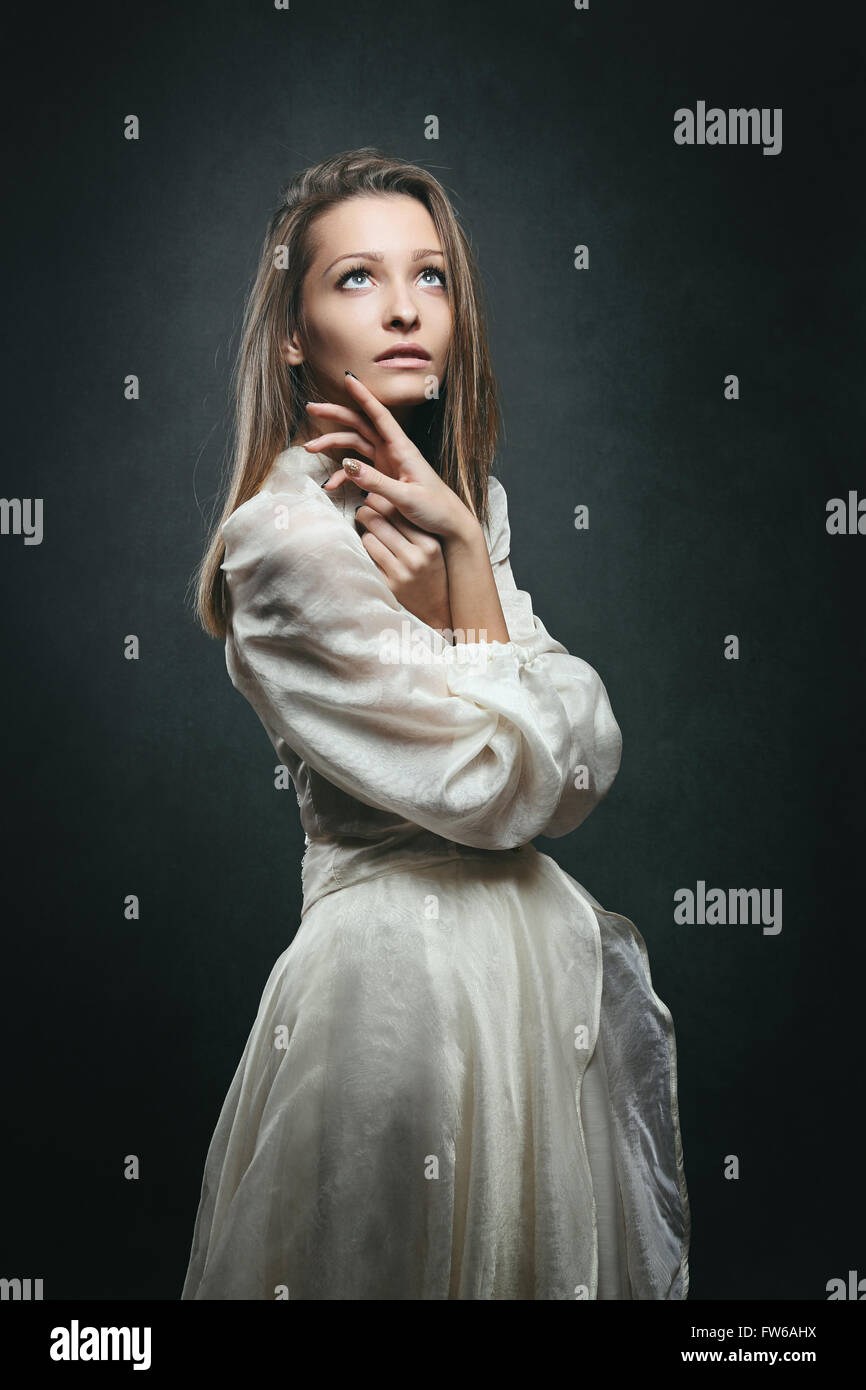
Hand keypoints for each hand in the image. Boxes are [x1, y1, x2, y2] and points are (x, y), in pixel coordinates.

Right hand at [303, 372, 477, 541]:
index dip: (363, 396)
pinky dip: (341, 476)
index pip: (379, 416)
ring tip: (309, 448)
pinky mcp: (382, 477)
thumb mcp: (407, 498)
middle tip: (311, 409)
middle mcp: (393, 450)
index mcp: (403, 449)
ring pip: (354, 444)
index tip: (348, 379)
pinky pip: (356, 471)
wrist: (449, 525)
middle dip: (336, 415)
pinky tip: (330, 486)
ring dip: (332, 444)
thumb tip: (348, 465)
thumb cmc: (435, 508)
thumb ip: (377, 482)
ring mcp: (386, 463)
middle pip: (360, 424)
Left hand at [354, 492, 452, 633]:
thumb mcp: (432, 550)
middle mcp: (416, 558)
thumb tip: (385, 501)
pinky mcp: (388, 586)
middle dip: (366, 512)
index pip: (398, 513)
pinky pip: (367, 558)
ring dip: (366, 533)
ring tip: (368, 531)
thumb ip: (414, 528)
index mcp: (429, 545)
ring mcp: (401, 573)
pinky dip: (366, 551)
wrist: (437, 611)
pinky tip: (371, 550)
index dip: (382, 502)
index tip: (375, 499)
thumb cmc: (432, 573)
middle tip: (362, 510)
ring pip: (370, 538)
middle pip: (380, 522)